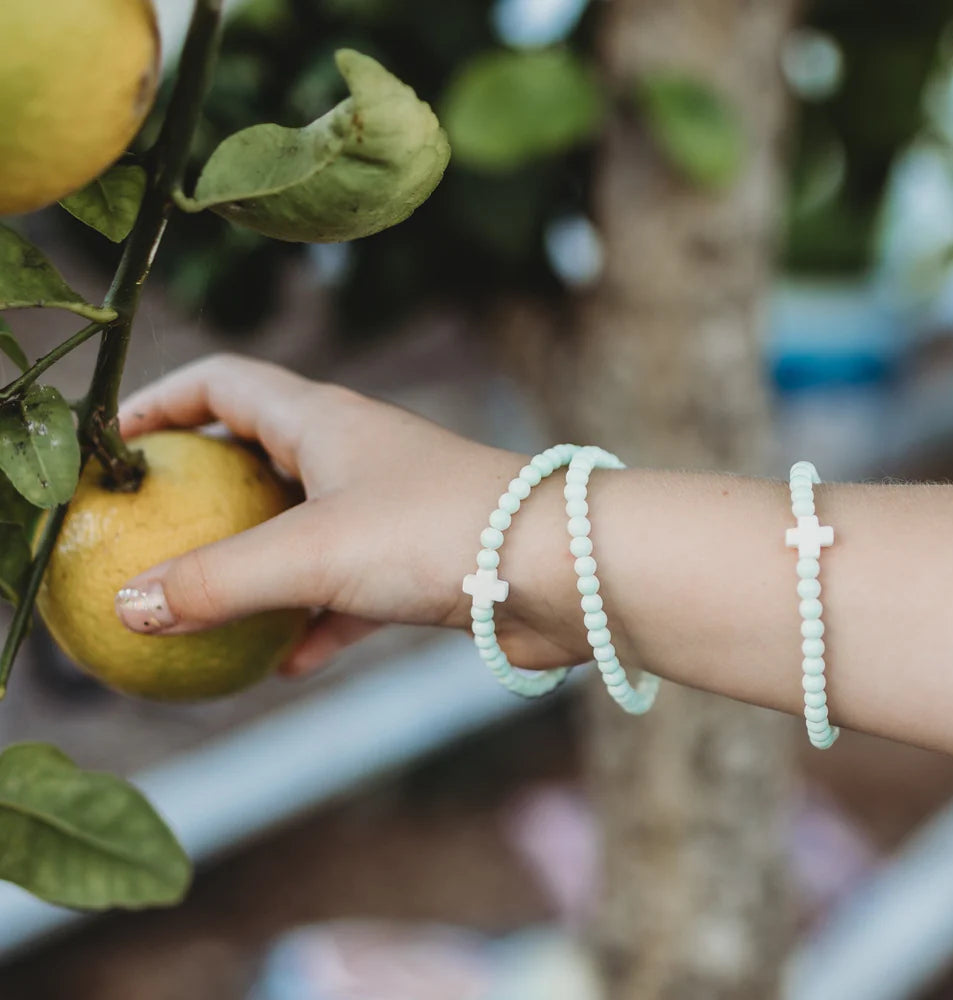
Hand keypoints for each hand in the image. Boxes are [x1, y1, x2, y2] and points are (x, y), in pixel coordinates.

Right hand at [116, 354, 585, 675]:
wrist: (561, 572)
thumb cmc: (440, 532)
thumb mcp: (312, 554)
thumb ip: (217, 581)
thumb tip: (128, 607)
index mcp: (323, 421)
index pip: (226, 385)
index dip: (165, 403)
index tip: (117, 444)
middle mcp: (354, 456)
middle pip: (258, 458)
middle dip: (205, 493)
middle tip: (153, 535)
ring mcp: (387, 511)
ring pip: (301, 533)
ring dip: (256, 569)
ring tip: (204, 609)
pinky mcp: (417, 566)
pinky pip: (346, 592)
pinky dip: (314, 622)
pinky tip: (287, 663)